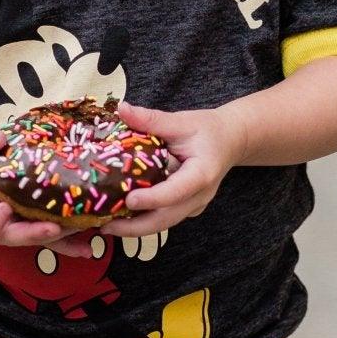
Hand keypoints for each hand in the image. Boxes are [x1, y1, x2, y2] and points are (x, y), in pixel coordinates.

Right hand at [0, 125, 95, 254]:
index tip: (4, 208)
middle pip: (12, 238)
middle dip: (34, 234)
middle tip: (54, 227)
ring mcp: (16, 227)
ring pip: (36, 239)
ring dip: (59, 238)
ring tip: (80, 229)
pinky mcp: (33, 224)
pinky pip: (50, 238)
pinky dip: (69, 243)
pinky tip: (86, 247)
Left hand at [105, 99, 242, 237]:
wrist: (230, 142)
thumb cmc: (208, 130)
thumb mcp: (181, 121)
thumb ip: (152, 119)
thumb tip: (122, 108)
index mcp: (202, 174)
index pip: (176, 191)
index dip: (153, 198)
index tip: (129, 200)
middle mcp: (199, 196)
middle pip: (167, 219)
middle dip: (135, 227)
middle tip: (106, 226)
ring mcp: (194, 206)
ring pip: (164, 223)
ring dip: (135, 228)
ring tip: (107, 226)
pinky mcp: (186, 208)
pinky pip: (164, 218)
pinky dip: (143, 220)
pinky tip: (121, 217)